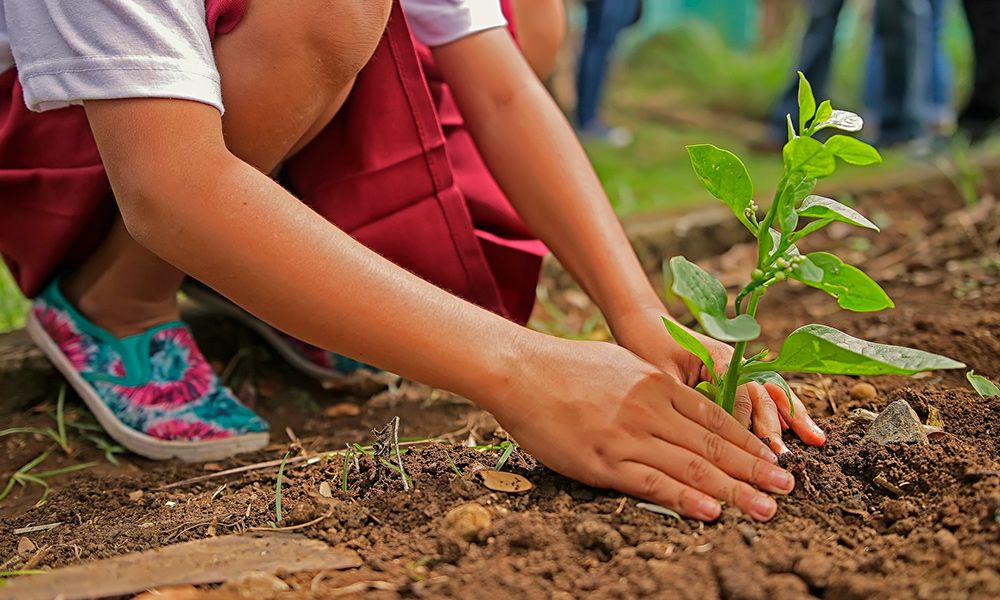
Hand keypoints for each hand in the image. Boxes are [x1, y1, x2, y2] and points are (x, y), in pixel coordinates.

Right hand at [489, 335, 794, 520]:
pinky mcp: (603, 460)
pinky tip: (712, 512)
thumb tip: (678, 401)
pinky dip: (685, 499)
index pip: (715, 419)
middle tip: (787, 489)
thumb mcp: (621, 364)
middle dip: (755, 470)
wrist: (519, 369)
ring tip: (766, 508)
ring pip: (692, 467)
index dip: (749, 442)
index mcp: (657, 384)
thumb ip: (653, 386)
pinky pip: (652, 483)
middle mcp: (651, 409)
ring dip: (734, 490)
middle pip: (714, 446)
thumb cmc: (566, 366)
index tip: (773, 460)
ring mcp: (628, 436)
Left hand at [610, 307, 825, 454]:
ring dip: (793, 417)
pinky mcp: (737, 376)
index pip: (739, 395)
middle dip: (775, 426)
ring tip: (816, 440)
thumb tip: (702, 432)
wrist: (645, 325)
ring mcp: (740, 367)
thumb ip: (685, 398)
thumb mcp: (661, 375)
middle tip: (783, 456)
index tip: (749, 452)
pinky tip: (802, 429)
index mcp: (718, 358)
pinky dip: (785, 411)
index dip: (744, 424)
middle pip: (762, 395)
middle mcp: (735, 361)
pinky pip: (765, 394)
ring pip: (772, 393)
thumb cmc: (648, 348)